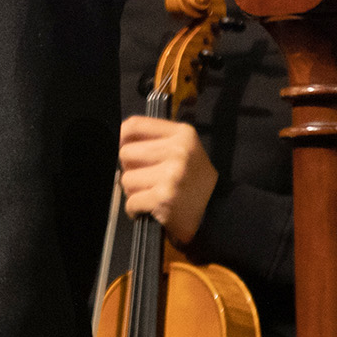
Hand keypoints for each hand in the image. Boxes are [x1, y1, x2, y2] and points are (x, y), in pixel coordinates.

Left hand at [118, 115, 218, 245]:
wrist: (216, 211)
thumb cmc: (194, 180)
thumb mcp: (184, 149)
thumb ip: (156, 139)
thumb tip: (120, 138)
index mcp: (182, 134)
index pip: (135, 125)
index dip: (121, 137)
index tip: (122, 147)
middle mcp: (178, 151)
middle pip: (126, 153)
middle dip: (130, 169)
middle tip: (144, 179)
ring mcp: (171, 174)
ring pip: (126, 179)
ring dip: (133, 191)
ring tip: (150, 194)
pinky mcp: (164, 197)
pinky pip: (131, 201)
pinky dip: (135, 208)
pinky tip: (150, 208)